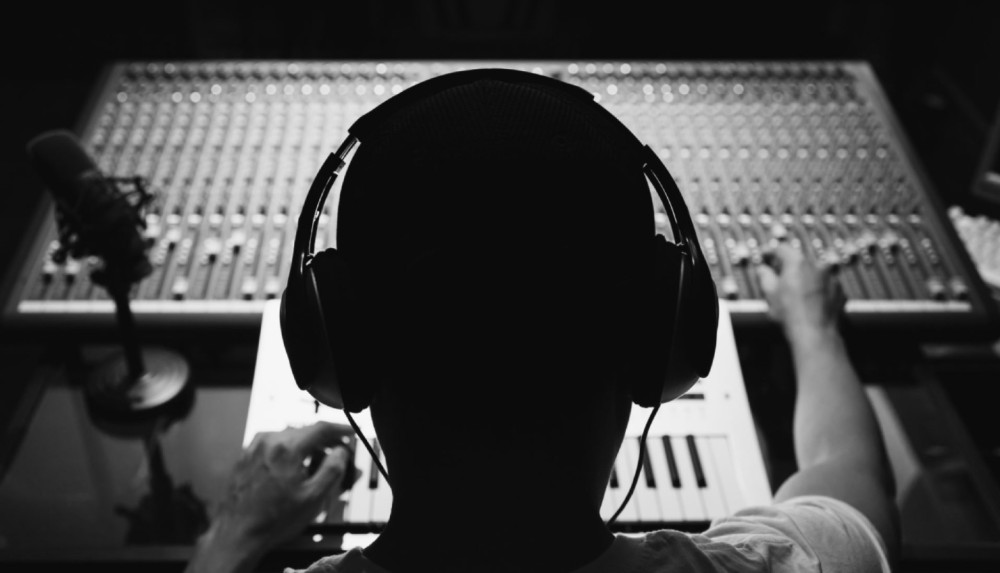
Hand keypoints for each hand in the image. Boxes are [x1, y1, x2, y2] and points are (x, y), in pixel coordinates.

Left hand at [187, 422, 353, 572]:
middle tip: (337, 453)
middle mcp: (268, 442)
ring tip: (315, 465)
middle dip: (324, 441)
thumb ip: (333, 470)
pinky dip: (287, 451)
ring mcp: (254, 448)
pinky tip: (293, 469)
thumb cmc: (272, 520)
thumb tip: (341, 453)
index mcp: (287, 448)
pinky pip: (272, 446)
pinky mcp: (245, 456)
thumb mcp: (313, 498)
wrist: (238, 533)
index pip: (321, 428)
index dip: (340, 429)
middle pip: (304, 431)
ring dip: (305, 446)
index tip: (350, 432)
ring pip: (288, 438)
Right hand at [755, 242, 845, 337]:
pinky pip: (826, 284)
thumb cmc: (792, 315)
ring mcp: (831, 277)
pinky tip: (810, 301)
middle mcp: (817, 265)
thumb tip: (763, 270)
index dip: (771, 252)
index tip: (766, 256)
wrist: (816, 334)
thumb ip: (765, 276)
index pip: (781, 248)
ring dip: (805, 279)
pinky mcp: (840, 290)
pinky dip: (818, 289)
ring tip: (797, 295)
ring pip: (814, 272)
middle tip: (780, 280)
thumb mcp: (770, 294)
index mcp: (797, 262)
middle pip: (799, 260)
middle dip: (789, 268)